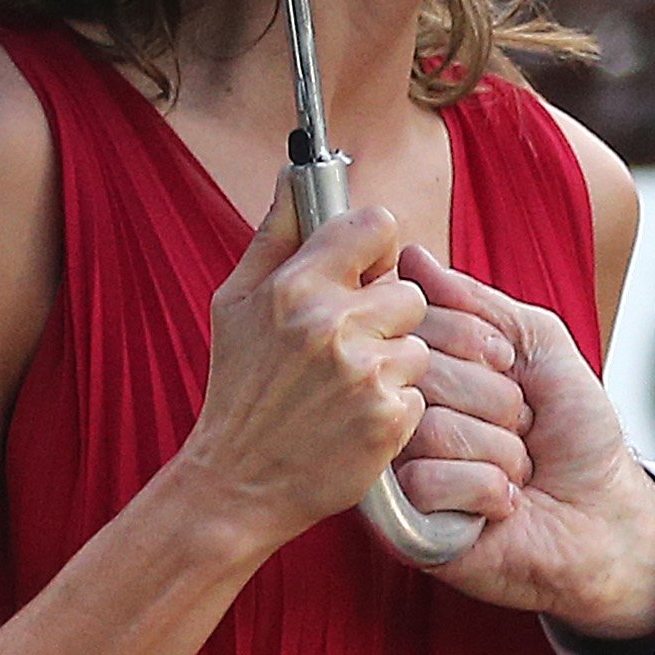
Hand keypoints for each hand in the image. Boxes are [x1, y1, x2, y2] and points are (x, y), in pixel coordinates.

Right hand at [169, 194, 434, 560]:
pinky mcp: (390, 420)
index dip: (376, 248)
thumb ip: (275, 234)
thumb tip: (296, 172)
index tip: (364, 272)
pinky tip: (356, 420)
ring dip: (393, 364)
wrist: (236, 482)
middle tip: (349, 346)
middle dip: (386, 316)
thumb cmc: (238, 387)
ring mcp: (365, 374)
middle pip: (408, 291)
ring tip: (347, 388)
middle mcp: (333, 325)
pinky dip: (395, 408)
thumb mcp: (235, 302)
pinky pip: (419, 393)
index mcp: (296, 286)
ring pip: (418, 344)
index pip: (377, 225)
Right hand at [394, 244, 654, 642]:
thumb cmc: (575, 432)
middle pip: (426, 374)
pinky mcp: (406, 523)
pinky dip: (486, 490)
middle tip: (522, 429)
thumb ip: (479, 304)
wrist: (606, 514)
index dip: (483, 346)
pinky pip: (430, 480)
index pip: (422, 323)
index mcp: (428, 372)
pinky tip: (501, 506)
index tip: (514, 372)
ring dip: (500, 450)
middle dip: (499, 400)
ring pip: (431, 428)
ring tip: (516, 470)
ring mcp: (401, 471)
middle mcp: (405, 417)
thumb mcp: (540, 345)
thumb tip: (411, 258)